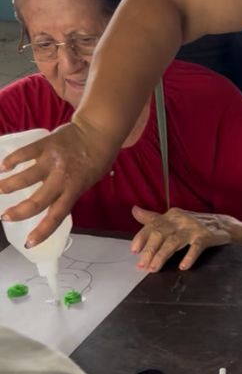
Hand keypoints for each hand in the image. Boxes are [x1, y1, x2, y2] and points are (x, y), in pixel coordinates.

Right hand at [0, 120, 113, 246]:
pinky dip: (13, 160)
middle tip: (5, 217)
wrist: (99, 131)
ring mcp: (52, 160)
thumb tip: (52, 204)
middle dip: (19, 212)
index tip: (29, 242)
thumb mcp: (87, 182)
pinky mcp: (46, 144)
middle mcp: (62, 177)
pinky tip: (3, 166)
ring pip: (27, 177)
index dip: (42, 231)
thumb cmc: (95, 159)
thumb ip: (69, 192)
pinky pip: (26, 153)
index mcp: (74, 189)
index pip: (56, 216)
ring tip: (0, 190)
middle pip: (38, 200)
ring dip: (10, 185)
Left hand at [131, 206, 234, 272]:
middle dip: (150, 251)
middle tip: (142, 266)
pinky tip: (182, 266)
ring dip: (162, 256)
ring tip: (154, 268)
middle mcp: (180, 220)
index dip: (141, 237)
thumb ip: (153, 218)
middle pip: (160, 234)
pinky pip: (196, 247)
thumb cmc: (194, 225)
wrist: (223, 225)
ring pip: (174, 242)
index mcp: (171, 216)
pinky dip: (189, 257)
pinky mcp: (206, 237)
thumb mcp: (173, 219)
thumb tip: (134, 210)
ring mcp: (193, 228)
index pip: (152, 225)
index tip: (134, 250)